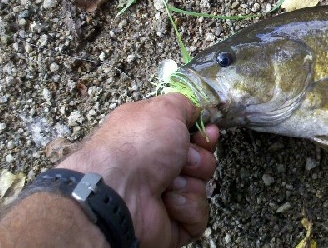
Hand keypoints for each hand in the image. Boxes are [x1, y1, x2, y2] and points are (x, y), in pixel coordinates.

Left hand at [58, 93, 217, 247]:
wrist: (118, 193)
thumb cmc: (137, 146)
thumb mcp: (164, 109)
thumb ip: (184, 104)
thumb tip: (195, 111)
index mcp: (149, 138)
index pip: (188, 136)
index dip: (203, 134)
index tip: (209, 133)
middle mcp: (154, 167)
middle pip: (200, 161)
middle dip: (199, 159)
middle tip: (185, 160)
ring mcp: (162, 196)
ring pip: (201, 187)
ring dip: (191, 182)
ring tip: (170, 183)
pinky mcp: (171, 223)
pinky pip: (197, 213)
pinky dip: (186, 205)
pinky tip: (168, 202)